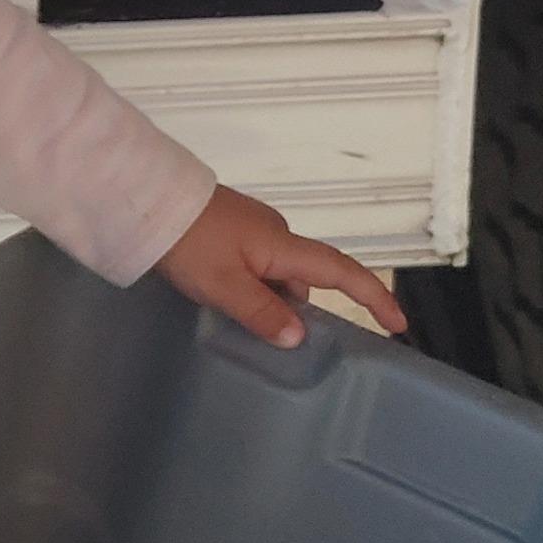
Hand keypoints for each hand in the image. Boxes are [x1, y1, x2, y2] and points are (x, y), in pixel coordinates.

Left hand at [155, 185, 406, 346]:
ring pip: (277, 273)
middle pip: (305, 277)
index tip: (398, 324)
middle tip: (280, 344)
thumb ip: (262, 312)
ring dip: (271, 299)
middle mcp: (274, 232)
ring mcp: (250, 227)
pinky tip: (228, 301)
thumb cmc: (187, 242)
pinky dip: (255, 286)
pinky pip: (257, 264)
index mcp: (281, 244)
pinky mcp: (230, 227)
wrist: (145, 197)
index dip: (372, 297)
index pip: (340, 271)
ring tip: (242, 325)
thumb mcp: (223, 285)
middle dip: (299, 310)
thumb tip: (300, 336)